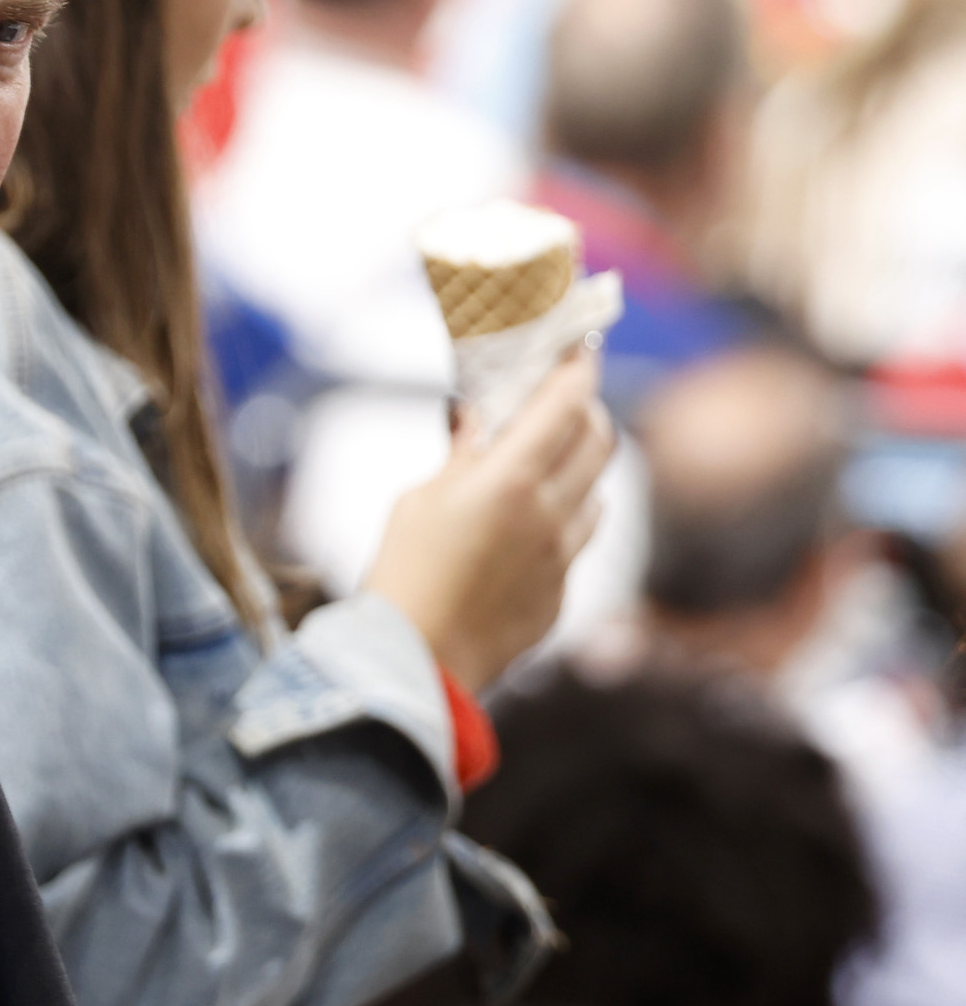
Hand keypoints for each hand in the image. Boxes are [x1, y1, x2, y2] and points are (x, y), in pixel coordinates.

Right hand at [363, 351, 615, 687]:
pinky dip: (564, 519)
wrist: (419, 658)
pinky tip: (528, 526)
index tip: (582, 347)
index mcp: (512, 480)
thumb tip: (478, 424)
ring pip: (598, 494)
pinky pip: (579, 542)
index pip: (566, 406)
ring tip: (549, 464)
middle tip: (565, 399)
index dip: (579, 370)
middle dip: (588, 411)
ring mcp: (563, 558)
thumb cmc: (405, 572)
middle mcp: (551, 514)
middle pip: (600, 443)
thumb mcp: (420, 499)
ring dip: (582, 468)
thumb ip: (462, 459)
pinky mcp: (561, 594)